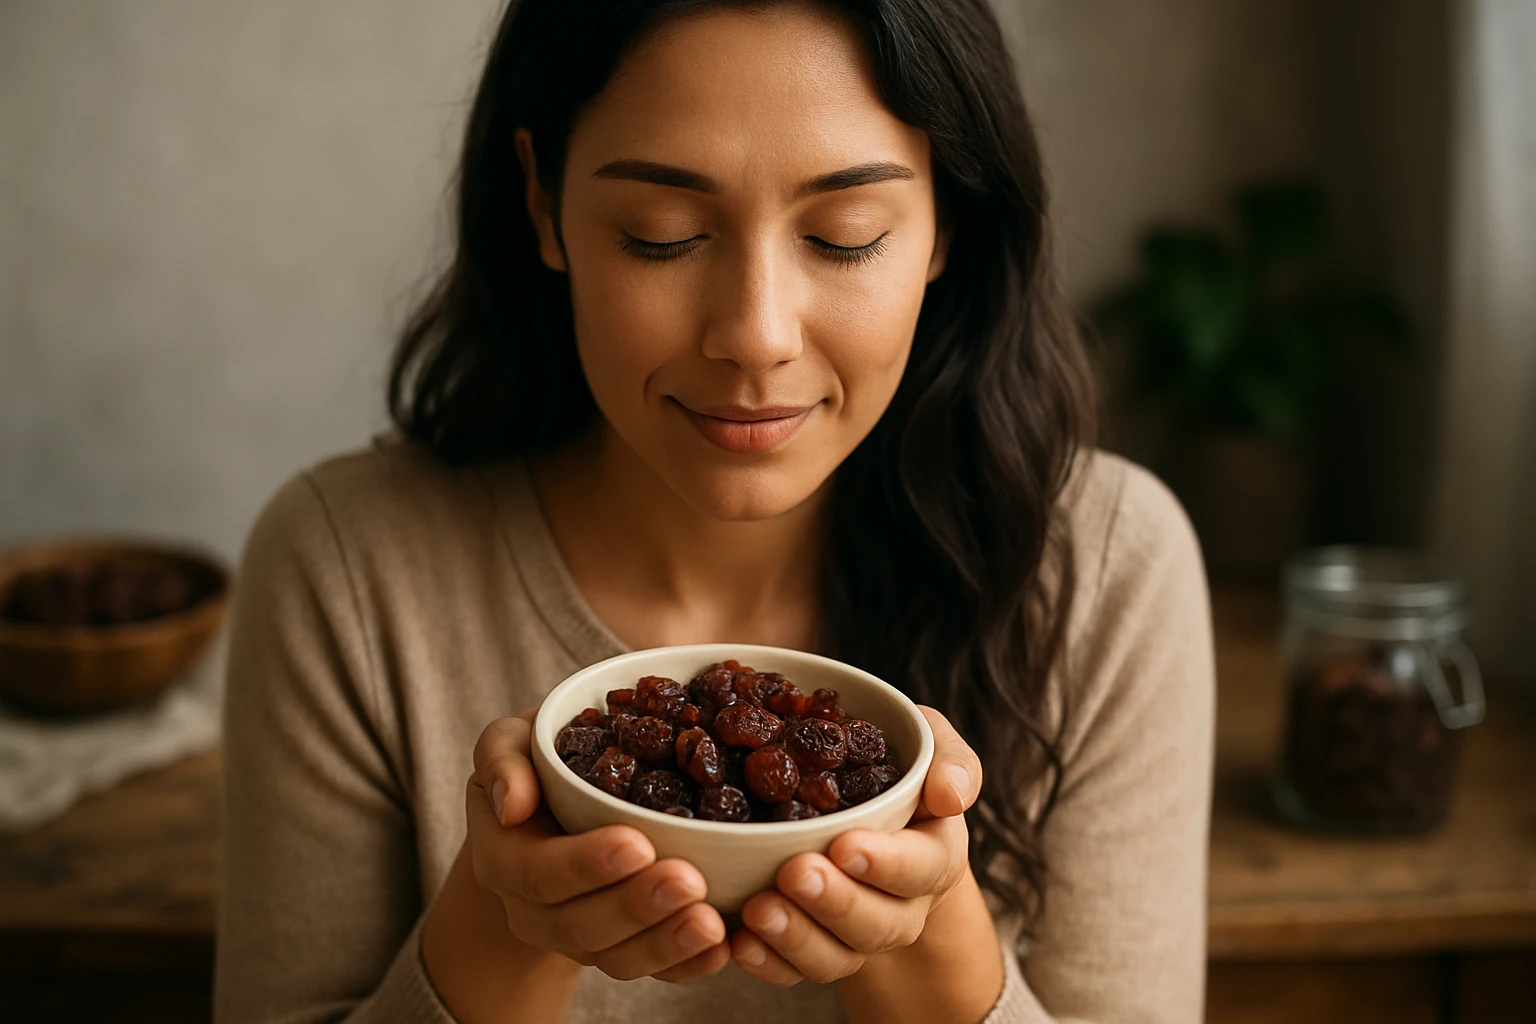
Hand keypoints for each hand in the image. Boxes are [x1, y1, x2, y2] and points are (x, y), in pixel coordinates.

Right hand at [465, 711, 732, 981]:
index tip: (637, 844)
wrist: (551, 810)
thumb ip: (502, 758)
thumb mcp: (508, 742)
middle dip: (637, 906)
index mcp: (505, 858)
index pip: (539, 873)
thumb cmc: (537, 762)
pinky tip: (722, 948)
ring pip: (617, 957)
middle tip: (688, 881)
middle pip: (582, 924)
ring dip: (665, 944)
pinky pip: (651, 970)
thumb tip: (513, 803)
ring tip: (711, 923)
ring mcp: (579, 936)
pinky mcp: (621, 949)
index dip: (586, 865)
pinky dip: (687, 964)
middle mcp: (536, 909)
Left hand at [729, 706, 984, 984]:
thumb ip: (951, 761)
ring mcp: (855, 936)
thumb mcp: (932, 749)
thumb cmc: (897, 773)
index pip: (922, 868)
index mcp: (934, 856)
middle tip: (795, 873)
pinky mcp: (813, 948)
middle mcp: (901, 907)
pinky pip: (794, 972)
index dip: (886, 863)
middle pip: (878, 924)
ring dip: (797, 938)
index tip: (846, 845)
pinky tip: (739, 943)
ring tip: (759, 909)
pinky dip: (767, 963)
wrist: (862, 809)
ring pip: (836, 957)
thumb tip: (951, 796)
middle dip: (835, 902)